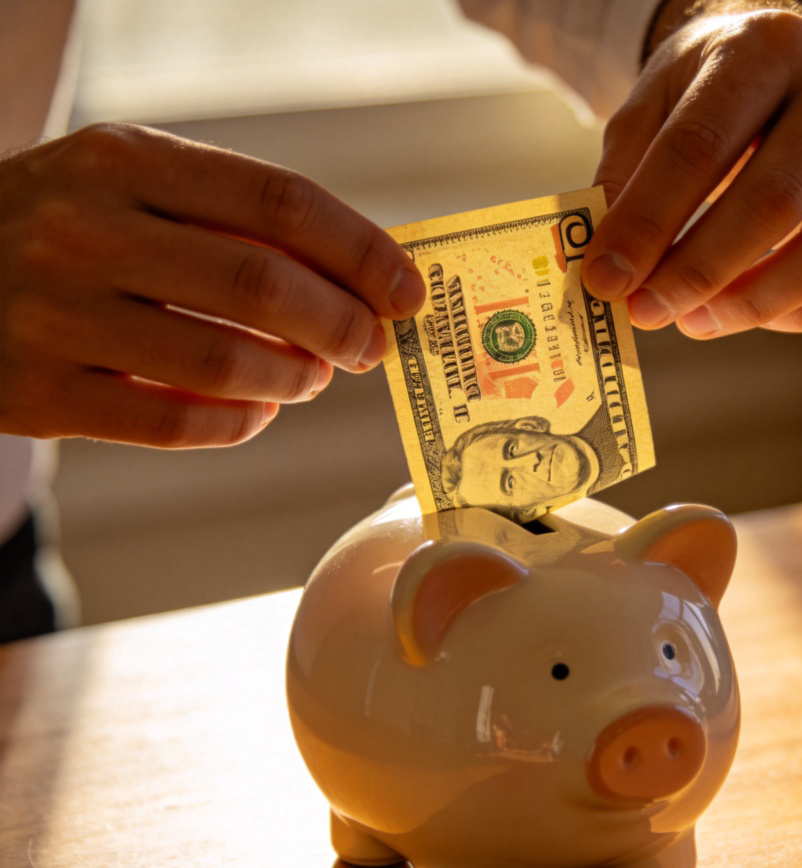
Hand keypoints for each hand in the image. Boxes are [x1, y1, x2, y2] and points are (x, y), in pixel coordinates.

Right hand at [0, 123, 425, 446]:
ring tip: (314, 377)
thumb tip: (357, 280)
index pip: (279, 201)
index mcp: (123, 160)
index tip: (408, 292)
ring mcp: (57, 315)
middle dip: (343, 326)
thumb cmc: (65, 229)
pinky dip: (239, 423)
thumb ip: (233, 219)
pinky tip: (259, 411)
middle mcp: (85, 229)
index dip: (361, 252)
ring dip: (296, 378)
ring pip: (226, 362)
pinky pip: (176, 423)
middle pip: (263, 285)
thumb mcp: (131, 186)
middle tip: (373, 348)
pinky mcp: (44, 393)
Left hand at [582, 9, 801, 337]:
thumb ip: (625, 179)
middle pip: (773, 202)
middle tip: (646, 313)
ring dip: (753, 306)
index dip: (647, 223)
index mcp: (767, 48)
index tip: (605, 281)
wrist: (790, 71)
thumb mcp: (653, 109)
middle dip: (698, 273)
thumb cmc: (710, 97)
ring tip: (692, 321)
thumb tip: (609, 272)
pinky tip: (749, 313)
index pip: (699, 146)